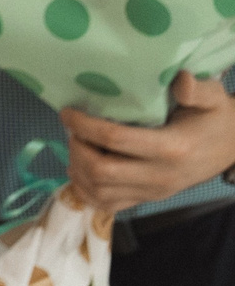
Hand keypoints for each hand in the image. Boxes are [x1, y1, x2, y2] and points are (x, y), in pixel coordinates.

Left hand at [62, 73, 234, 210]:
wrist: (233, 147)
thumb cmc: (217, 118)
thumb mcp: (214, 98)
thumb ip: (197, 89)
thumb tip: (179, 80)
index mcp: (171, 148)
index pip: (115, 139)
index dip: (84, 126)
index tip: (67, 112)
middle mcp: (159, 175)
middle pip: (101, 171)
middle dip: (77, 149)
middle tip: (72, 130)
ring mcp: (153, 192)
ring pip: (99, 191)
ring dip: (78, 169)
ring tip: (77, 146)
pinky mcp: (148, 199)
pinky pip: (108, 205)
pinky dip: (86, 190)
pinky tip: (81, 170)